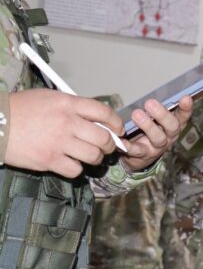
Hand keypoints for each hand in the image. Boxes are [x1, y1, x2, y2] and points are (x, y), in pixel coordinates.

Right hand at [5, 89, 121, 177]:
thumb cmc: (19, 110)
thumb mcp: (49, 98)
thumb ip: (73, 107)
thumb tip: (96, 118)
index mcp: (68, 104)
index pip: (104, 112)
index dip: (116, 123)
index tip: (118, 130)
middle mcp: (67, 122)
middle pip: (104, 138)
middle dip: (110, 145)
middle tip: (105, 147)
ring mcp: (59, 142)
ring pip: (94, 156)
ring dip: (95, 158)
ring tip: (88, 156)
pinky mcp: (49, 159)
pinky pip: (76, 170)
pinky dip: (76, 169)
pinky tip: (69, 163)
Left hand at [119, 96, 192, 171]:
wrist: (138, 155)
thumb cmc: (147, 130)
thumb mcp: (154, 118)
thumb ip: (156, 108)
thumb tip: (151, 96)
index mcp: (174, 124)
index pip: (184, 116)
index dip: (186, 108)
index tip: (186, 97)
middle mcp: (169, 136)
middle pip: (172, 126)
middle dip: (162, 115)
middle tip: (150, 103)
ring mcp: (157, 147)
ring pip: (158, 138)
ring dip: (148, 126)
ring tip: (136, 114)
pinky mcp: (143, 155)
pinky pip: (136, 150)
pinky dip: (129, 145)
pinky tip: (122, 140)